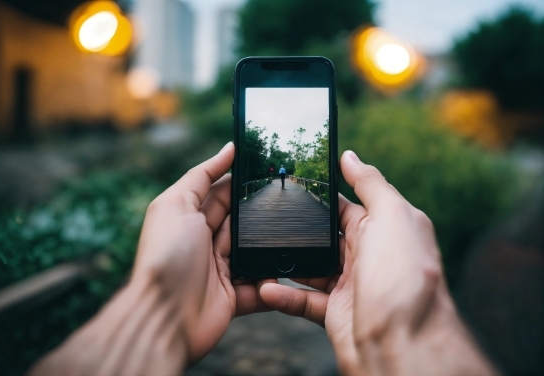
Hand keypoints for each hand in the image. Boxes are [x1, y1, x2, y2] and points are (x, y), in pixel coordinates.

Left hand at [30, 143, 272, 375]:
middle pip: (241, 220)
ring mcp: (220, 269)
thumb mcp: (176, 204)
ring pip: (255, 251)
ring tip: (294, 232)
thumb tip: (228, 148)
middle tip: (290, 198)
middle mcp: (205, 241)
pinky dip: (271, 280)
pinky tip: (287, 269)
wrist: (165, 316)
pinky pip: (259, 285)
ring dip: (270, 245)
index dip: (242, 180)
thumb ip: (202, 175)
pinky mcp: (233, 296)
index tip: (268, 166)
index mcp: (189, 217)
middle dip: (262, 212)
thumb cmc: (166, 256)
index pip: (221, 192)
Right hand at [260, 150, 497, 374]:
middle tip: (265, 213)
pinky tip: (264, 288)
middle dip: (298, 226)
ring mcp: (350, 283)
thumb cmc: (404, 278)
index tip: (292, 181)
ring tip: (258, 250)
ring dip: (285, 261)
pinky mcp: (334, 311)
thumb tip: (350, 156)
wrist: (402, 345)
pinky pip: (302, 299)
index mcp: (384, 228)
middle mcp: (368, 254)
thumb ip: (370, 183)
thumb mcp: (392, 215)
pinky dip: (282, 295)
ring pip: (310, 265)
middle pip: (325, 234)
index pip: (348, 204)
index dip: (322, 192)